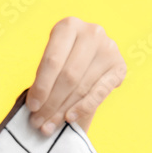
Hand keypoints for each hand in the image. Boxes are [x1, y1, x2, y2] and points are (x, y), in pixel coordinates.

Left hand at [25, 16, 127, 134]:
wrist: (88, 55)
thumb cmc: (62, 58)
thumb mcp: (50, 59)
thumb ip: (44, 78)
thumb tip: (35, 110)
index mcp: (68, 26)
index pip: (52, 61)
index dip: (41, 87)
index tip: (32, 107)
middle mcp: (91, 33)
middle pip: (68, 76)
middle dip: (51, 103)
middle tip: (38, 122)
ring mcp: (109, 49)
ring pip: (82, 86)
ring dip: (63, 110)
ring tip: (48, 126)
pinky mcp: (120, 66)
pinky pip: (100, 92)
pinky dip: (83, 107)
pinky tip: (70, 118)